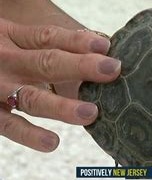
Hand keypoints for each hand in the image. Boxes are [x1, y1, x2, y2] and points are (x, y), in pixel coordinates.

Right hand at [0, 18, 120, 151]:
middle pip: (46, 62)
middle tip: (112, 70)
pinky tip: (51, 143)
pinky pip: (7, 125)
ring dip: (62, 106)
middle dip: (81, 67)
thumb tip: (96, 45)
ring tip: (91, 113)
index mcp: (12, 38)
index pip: (48, 37)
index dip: (78, 40)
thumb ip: (42, 43)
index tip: (106, 44)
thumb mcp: (10, 36)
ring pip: (31, 97)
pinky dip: (29, 135)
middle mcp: (5, 60)